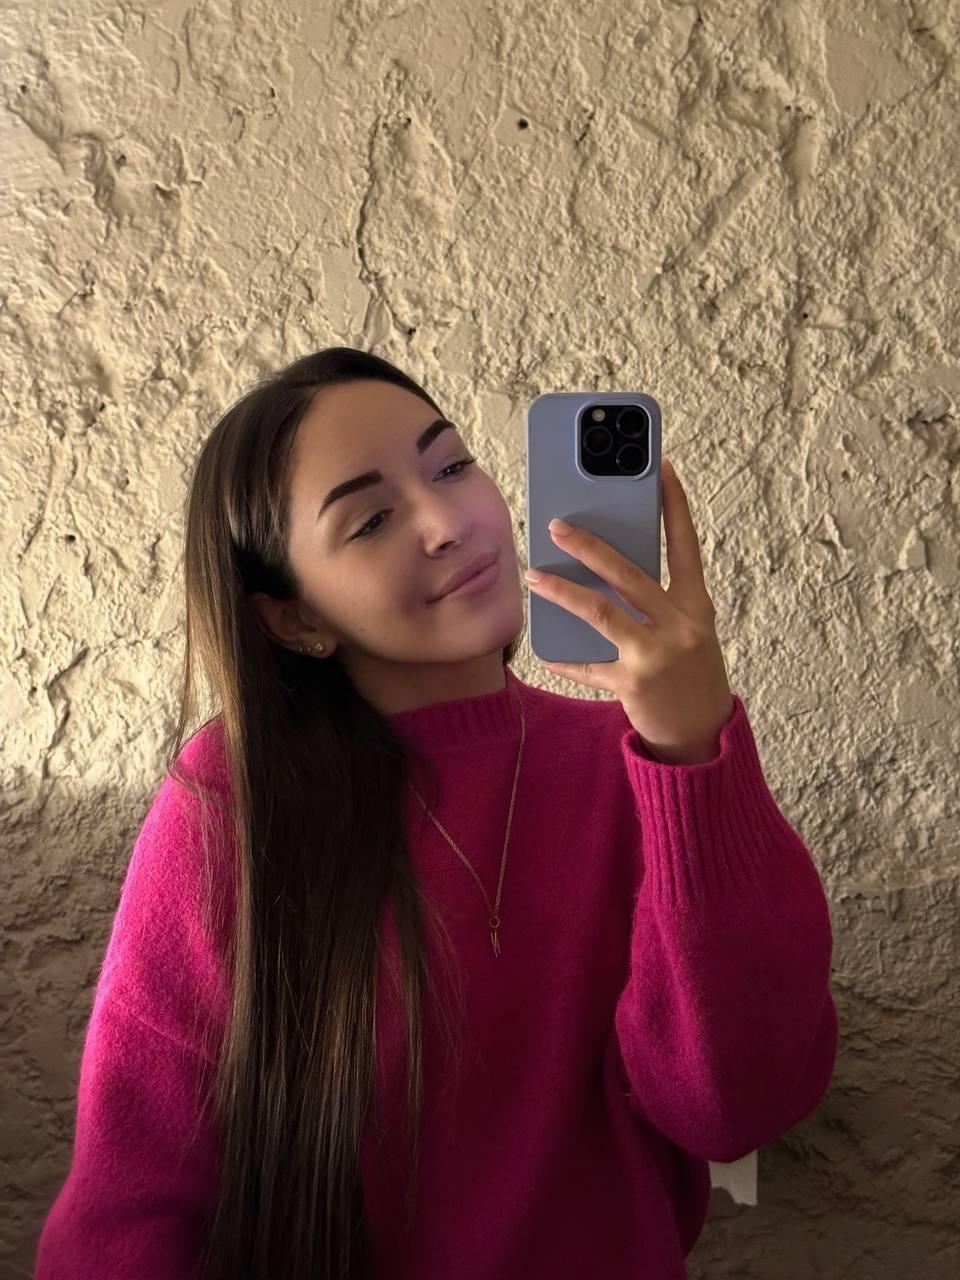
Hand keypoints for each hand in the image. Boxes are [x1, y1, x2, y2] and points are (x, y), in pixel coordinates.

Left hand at [525, 457, 733, 763]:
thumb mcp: (687, 632)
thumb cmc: (690, 675)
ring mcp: (657, 655)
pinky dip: (565, 658)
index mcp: (696, 606)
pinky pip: (589, 666)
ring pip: (601, 611)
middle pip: (630, 573)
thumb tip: (606, 569)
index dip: (675, 505)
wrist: (703, 738)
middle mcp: (680, 625)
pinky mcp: (634, 685)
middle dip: (590, 546)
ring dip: (563, 590)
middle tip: (556, 526)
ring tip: (535, 576)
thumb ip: (656, 602)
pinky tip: (544, 651)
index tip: (661, 467)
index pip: (686, 544)